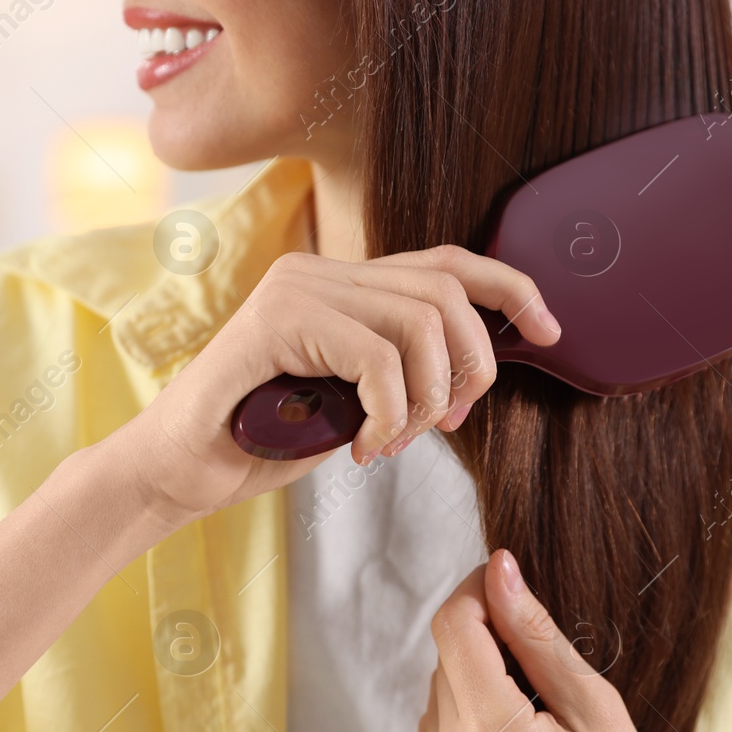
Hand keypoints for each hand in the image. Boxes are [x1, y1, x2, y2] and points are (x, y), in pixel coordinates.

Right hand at [117, 246, 560, 524]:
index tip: (552, 330)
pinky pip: (377, 359)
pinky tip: (362, 447)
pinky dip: (389, 414)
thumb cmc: (261, 440)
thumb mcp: (352, 400)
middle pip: (446, 291)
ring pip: (420, 323)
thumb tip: (473, 374)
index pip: (447, 262)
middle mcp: (321, 271)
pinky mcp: (278, 321)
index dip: (511, 286)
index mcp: (341, 283)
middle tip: (447, 422)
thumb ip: (399, 372)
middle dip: (472, 364)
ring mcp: (297, 289)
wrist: (179, 469)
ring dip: (427, 398)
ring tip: (395, 439)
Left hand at [415, 550, 731, 731]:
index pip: (454, 628)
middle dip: (486, 649)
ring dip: (474, 691)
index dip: (476, 592)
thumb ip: (536, 634)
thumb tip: (498, 569)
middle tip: (543, 678)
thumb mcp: (596, 707)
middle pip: (446, 663)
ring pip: (437, 700)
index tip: (504, 582)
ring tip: (534, 728)